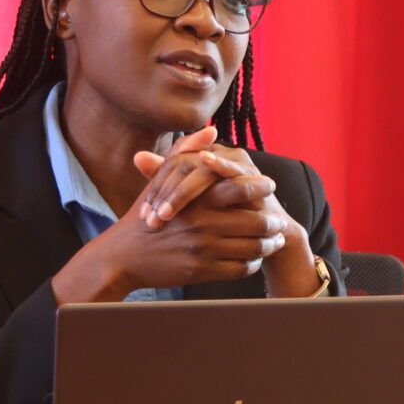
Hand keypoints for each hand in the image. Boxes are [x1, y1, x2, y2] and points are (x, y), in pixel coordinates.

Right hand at [49, 138, 293, 301]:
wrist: (122, 256)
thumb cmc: (145, 214)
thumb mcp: (161, 179)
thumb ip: (186, 151)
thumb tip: (211, 130)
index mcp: (196, 198)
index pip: (242, 189)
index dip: (262, 188)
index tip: (272, 187)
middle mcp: (203, 223)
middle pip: (257, 223)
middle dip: (274, 223)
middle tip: (280, 222)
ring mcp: (204, 250)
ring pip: (253, 248)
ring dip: (269, 244)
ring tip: (274, 240)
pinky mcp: (202, 272)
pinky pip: (241, 269)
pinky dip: (253, 264)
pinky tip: (255, 258)